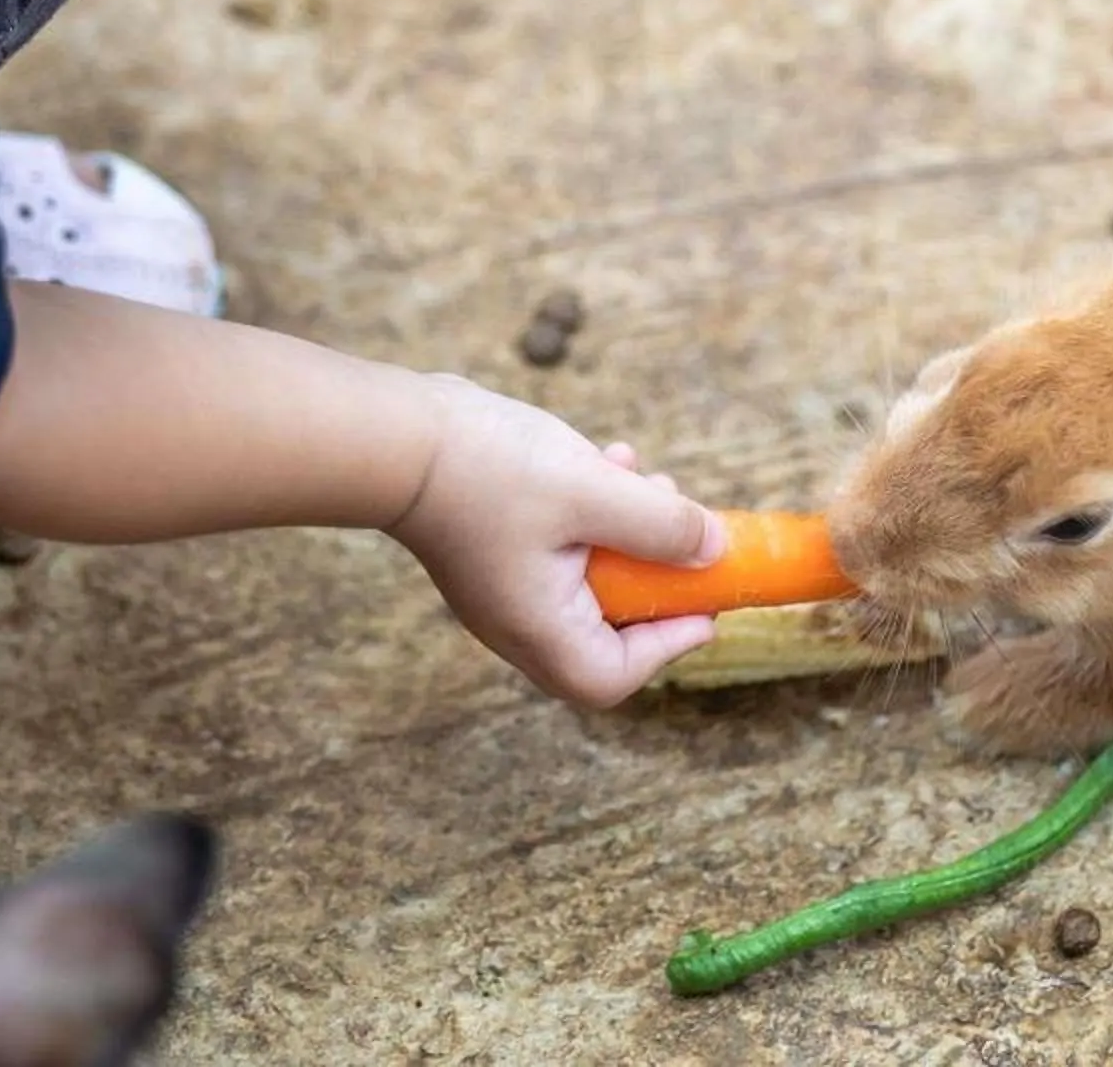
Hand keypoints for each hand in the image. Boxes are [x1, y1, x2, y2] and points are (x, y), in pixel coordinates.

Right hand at [387, 377, 727, 706]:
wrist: (398, 435)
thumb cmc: (488, 469)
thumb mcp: (592, 491)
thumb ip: (660, 524)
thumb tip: (714, 548)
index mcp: (539, 627)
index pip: (613, 677)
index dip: (669, 644)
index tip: (703, 600)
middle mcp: (518, 619)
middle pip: (607, 630)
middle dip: (655, 576)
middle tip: (684, 531)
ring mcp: (503, 585)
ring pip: (589, 578)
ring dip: (628, 532)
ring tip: (642, 477)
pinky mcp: (495, 547)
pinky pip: (562, 546)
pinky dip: (594, 510)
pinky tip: (605, 458)